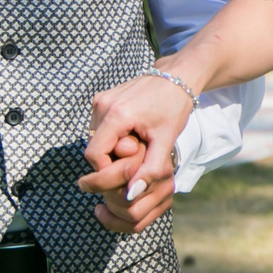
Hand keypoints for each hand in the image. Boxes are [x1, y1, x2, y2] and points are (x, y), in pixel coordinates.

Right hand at [81, 71, 193, 231]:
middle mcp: (102, 104)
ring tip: (139, 139)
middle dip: (113, 158)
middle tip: (140, 151)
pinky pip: (99, 128)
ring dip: (113, 147)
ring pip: (96, 139)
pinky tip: (133, 131)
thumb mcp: (166, 141)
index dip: (109, 169)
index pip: (94, 156)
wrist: (178, 76)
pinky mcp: (102, 98)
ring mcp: (100, 99)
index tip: (131, 168)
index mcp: (115, 114)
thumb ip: (149, 169)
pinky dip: (113, 136)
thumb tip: (131, 195)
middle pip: (94, 148)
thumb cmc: (174, 107)